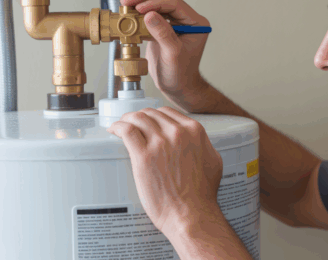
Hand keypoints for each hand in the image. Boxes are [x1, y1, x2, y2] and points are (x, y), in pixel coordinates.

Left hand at [106, 106, 223, 236]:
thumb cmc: (202, 194)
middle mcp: (177, 133)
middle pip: (152, 113)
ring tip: (121, 124)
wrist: (191, 213)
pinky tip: (114, 130)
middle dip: (141, 116)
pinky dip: (118, 127)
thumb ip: (203, 145)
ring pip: (138, 118)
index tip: (149, 120)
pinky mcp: (143, 156)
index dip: (155, 115)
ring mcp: (160, 143)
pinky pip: (126, 131)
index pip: (168, 113)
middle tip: (133, 123)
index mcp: (194, 131)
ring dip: (128, 119)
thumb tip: (196, 142)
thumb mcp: (213, 160)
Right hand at [120, 0, 210, 109]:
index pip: (175, 4)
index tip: (140, 9)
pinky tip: (128, 15)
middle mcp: (186, 20)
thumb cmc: (181, 74)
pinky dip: (138, 15)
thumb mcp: (173, 54)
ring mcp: (174, 23)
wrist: (177, 87)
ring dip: (140, 4)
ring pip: (156, 4)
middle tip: (128, 2)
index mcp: (196, 23)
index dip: (156, 3)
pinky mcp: (162, 28)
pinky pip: (150, 16)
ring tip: (125, 5)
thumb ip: (163, 34)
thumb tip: (150, 15)